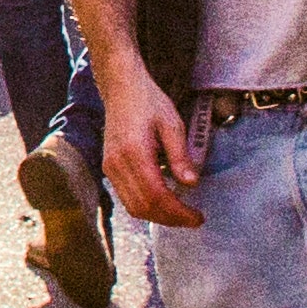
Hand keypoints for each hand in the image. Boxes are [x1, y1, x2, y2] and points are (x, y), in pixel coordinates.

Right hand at [103, 83, 203, 229]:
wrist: (121, 88)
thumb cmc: (148, 102)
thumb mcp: (172, 124)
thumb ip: (180, 155)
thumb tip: (191, 184)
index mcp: (133, 153)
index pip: (156, 195)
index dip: (178, 212)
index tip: (197, 217)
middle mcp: (116, 164)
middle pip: (143, 207)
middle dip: (170, 219)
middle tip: (193, 219)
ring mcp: (109, 168)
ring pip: (133, 207)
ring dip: (158, 216)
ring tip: (180, 213)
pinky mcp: (108, 168)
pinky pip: (127, 197)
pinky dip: (146, 206)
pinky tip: (164, 201)